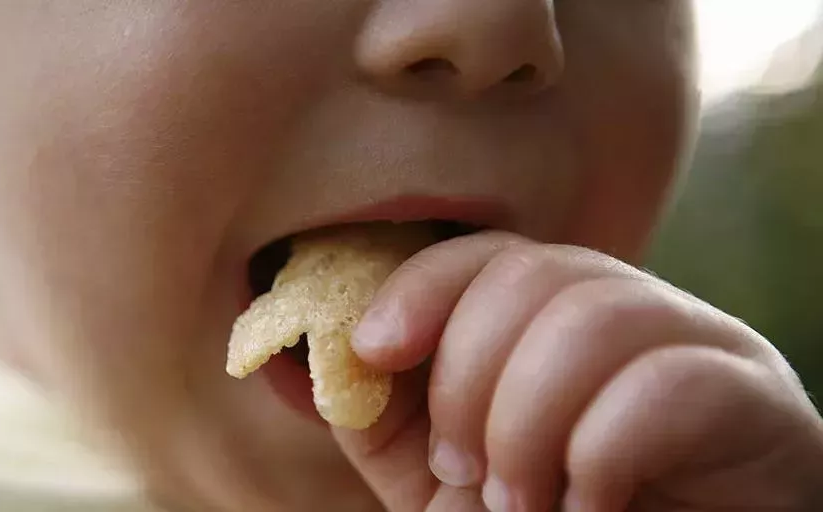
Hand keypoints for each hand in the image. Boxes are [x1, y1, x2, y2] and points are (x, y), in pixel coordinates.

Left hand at [332, 232, 822, 511]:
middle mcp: (632, 311)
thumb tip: (311, 350)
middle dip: (468, 379)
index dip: (420, 287)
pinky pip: (667, 382)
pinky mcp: (756, 401)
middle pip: (531, 278)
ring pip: (594, 317)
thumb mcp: (440, 474)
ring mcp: (702, 344)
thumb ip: (383, 409)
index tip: (373, 348)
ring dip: (526, 422)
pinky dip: (599, 452)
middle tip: (461, 468)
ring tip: (517, 501)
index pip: (488, 253)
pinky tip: (587, 506)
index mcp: (557, 318)